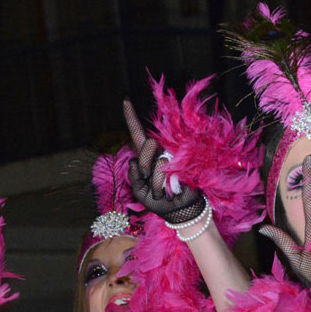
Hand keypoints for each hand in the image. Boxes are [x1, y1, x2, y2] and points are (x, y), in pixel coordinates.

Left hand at [122, 99, 206, 224]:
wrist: (178, 212)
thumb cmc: (158, 200)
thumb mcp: (139, 190)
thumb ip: (132, 175)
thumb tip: (134, 160)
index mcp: (146, 156)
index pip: (137, 134)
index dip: (131, 117)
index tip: (125, 100)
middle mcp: (160, 151)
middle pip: (148, 143)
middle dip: (144, 164)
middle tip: (147, 180)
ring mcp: (174, 156)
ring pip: (158, 160)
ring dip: (156, 183)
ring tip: (162, 193)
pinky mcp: (185, 165)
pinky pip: (169, 170)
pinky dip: (166, 186)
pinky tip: (172, 192)